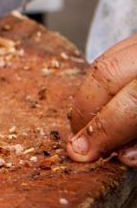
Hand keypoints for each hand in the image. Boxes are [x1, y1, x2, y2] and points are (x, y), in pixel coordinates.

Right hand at [68, 35, 136, 165]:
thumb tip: (122, 154)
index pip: (130, 104)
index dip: (103, 131)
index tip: (83, 152)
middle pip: (105, 76)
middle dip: (85, 111)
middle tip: (77, 139)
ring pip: (104, 61)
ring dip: (88, 95)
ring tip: (85, 122)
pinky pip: (112, 52)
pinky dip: (100, 77)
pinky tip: (101, 98)